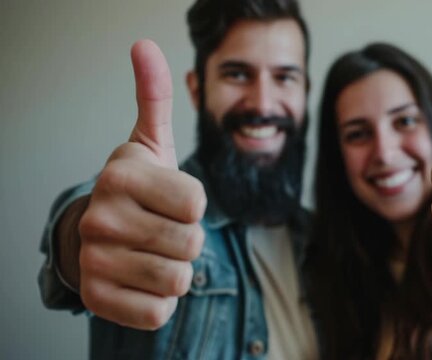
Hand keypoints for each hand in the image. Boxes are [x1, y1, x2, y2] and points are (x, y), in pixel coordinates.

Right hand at [77, 40, 205, 329]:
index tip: (171, 198)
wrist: (94, 233)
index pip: (197, 202)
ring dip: (176, 270)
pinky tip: (141, 278)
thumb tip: (144, 46)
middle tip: (162, 228)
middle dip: (188, 240)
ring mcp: (95, 260)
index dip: (194, 205)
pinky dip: (160, 300)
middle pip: (192, 244)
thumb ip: (153, 96)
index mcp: (121, 175)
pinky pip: (159, 312)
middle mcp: (101, 217)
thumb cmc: (137, 189)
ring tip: (152, 252)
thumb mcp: (148, 142)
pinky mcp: (97, 299)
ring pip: (178, 281)